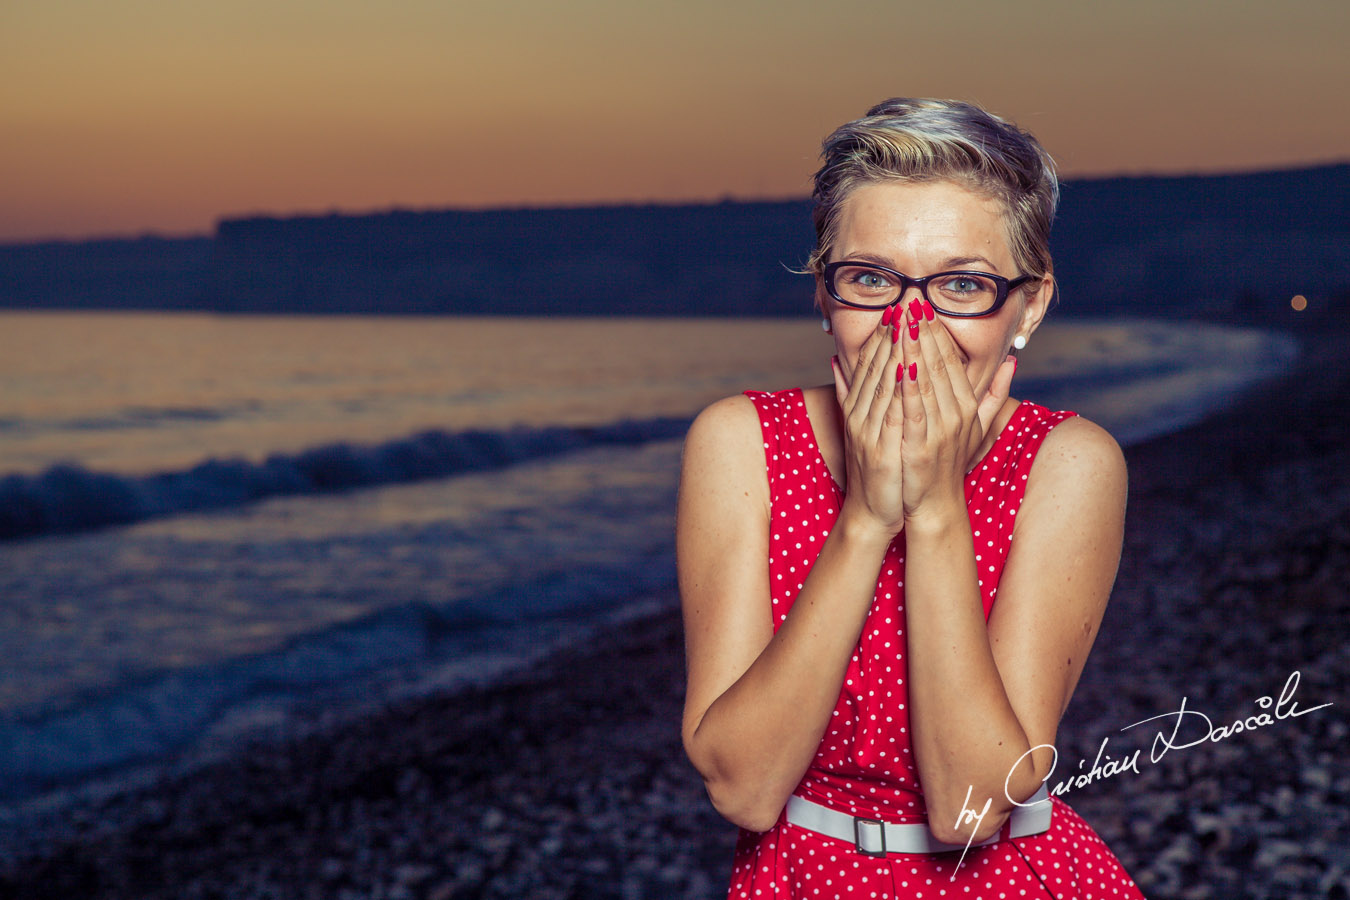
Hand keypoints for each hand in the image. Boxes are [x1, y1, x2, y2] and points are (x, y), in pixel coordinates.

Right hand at [830, 313, 906, 538]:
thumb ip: (850, 393)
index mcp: (857, 406)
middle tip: (905, 302)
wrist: (872, 511)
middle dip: (891, 333)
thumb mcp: (862, 426)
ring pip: (882, 383)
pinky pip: (891, 412)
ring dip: (896, 351)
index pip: (868, 362)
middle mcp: (858, 414)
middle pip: (874, 366)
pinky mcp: (879, 448)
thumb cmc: (876, 469)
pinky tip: (910, 368)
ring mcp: (867, 430)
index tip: (897, 308)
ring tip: (909, 323)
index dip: (881, 334)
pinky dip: (899, 389)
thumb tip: (835, 360)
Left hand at [898, 299, 1015, 524]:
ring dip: (913, 347)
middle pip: (939, 362)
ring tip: (902, 319)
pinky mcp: (923, 444)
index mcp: (967, 404)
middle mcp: (958, 413)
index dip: (938, 330)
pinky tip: (900, 363)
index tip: (924, 303)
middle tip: (911, 298)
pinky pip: (915, 408)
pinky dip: (907, 384)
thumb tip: (1012, 362)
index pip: (952, 359)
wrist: (934, 505)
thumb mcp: (977, 426)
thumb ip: (995, 393)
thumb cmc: (950, 463)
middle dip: (925, 329)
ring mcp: (941, 429)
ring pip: (926, 379)